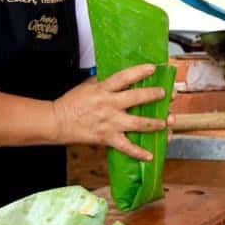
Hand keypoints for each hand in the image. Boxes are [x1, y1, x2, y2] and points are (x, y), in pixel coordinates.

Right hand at [52, 64, 167, 160]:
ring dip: (154, 123)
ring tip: (166, 123)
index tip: (153, 69)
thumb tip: (122, 79)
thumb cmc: (72, 102)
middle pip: (136, 98)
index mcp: (103, 89)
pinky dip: (138, 152)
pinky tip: (150, 155)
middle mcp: (109, 104)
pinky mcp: (107, 138)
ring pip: (137, 123)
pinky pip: (126, 147)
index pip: (124, 77)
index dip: (139, 72)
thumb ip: (106, 83)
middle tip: (166, 94)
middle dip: (154, 96)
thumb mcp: (88, 86)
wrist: (57, 121)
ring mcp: (110, 122)